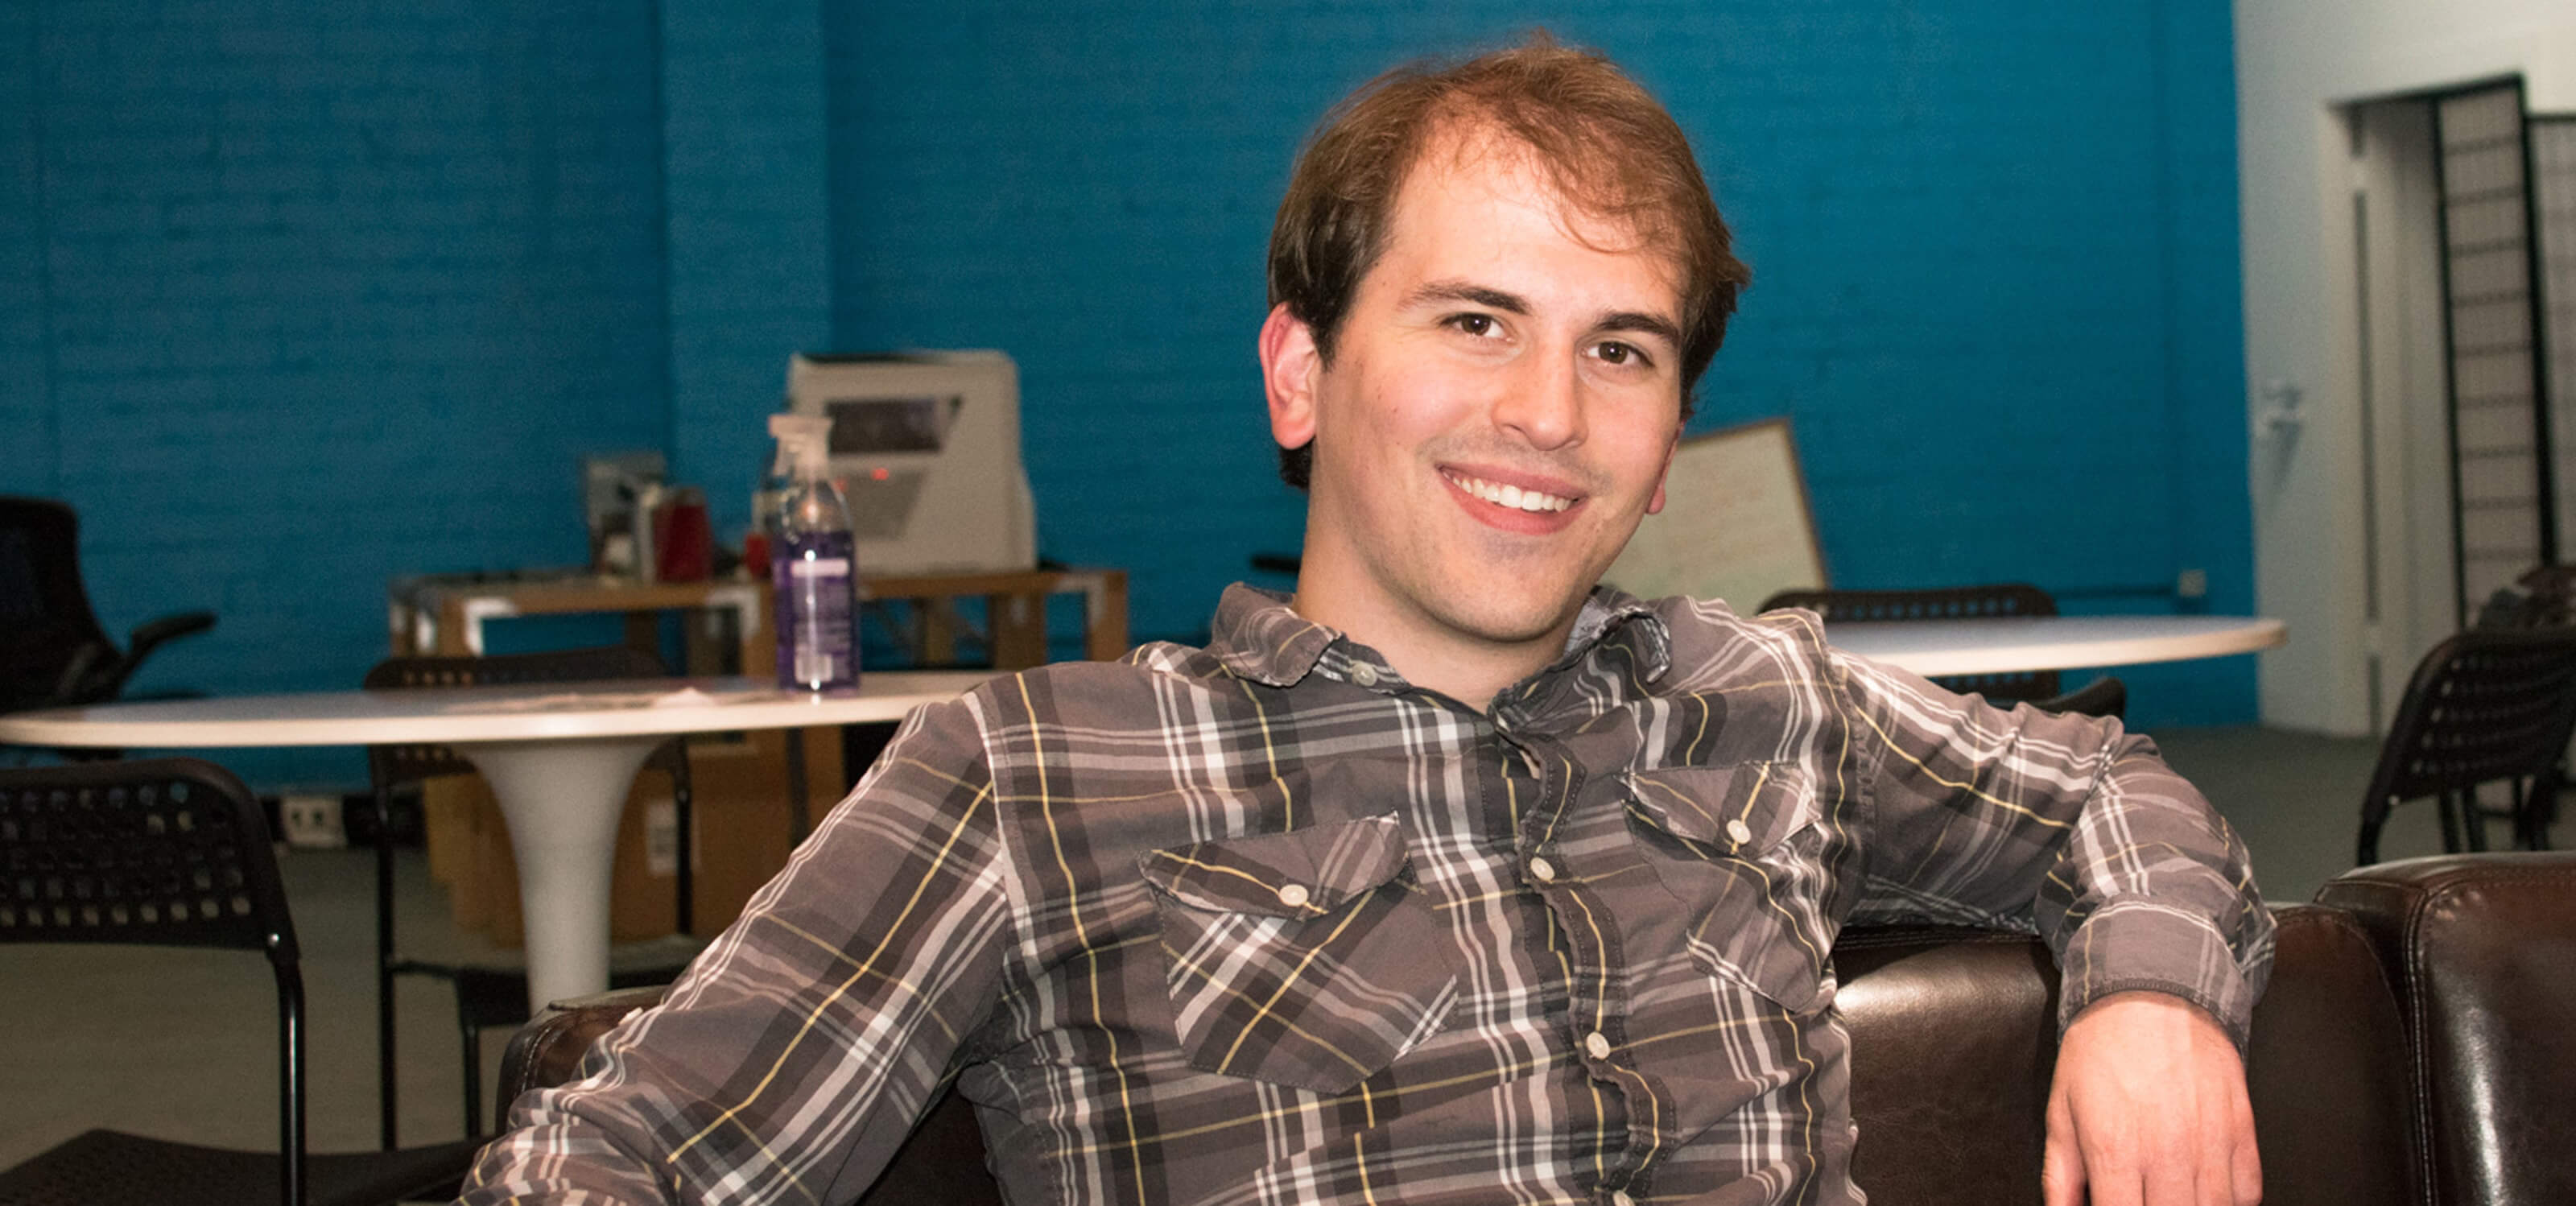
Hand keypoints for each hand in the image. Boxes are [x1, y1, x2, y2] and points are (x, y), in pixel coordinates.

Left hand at [2042, 990, 2259, 1205]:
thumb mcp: (2062, 1110)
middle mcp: (2168, 1154)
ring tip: (2172, 1196)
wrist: (2152, 994)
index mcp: (2115, 1151)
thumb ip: (2061, 1175)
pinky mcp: (2242, 1130)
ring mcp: (2211, 1143)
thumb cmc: (2101, 1051)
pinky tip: (2206, 1192)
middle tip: (2144, 1198)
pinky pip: (2248, 1192)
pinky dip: (2230, 1201)